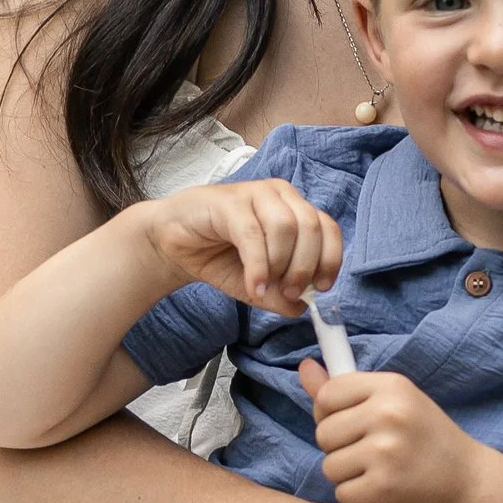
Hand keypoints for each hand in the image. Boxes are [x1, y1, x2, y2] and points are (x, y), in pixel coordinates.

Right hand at [143, 180, 341, 314]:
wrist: (172, 244)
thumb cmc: (218, 257)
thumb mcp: (256, 286)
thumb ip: (280, 296)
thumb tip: (304, 308)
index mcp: (294, 211)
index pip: (328, 229)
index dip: (330, 259)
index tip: (322, 288)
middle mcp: (280, 196)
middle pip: (312, 227)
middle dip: (305, 267)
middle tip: (291, 293)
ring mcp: (255, 194)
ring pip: (286, 227)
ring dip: (281, 265)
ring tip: (265, 288)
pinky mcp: (229, 201)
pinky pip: (253, 234)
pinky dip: (258, 265)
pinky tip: (253, 285)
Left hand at [302, 364, 475, 502]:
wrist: (467, 479)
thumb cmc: (426, 438)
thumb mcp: (394, 402)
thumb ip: (346, 390)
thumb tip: (304, 368)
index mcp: (390, 386)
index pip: (328, 395)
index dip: (329, 414)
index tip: (350, 424)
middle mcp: (388, 413)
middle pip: (324, 433)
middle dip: (340, 448)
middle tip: (372, 452)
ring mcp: (385, 450)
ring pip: (330, 466)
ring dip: (349, 475)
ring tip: (380, 470)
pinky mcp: (384, 485)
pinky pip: (343, 493)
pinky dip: (359, 497)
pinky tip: (383, 489)